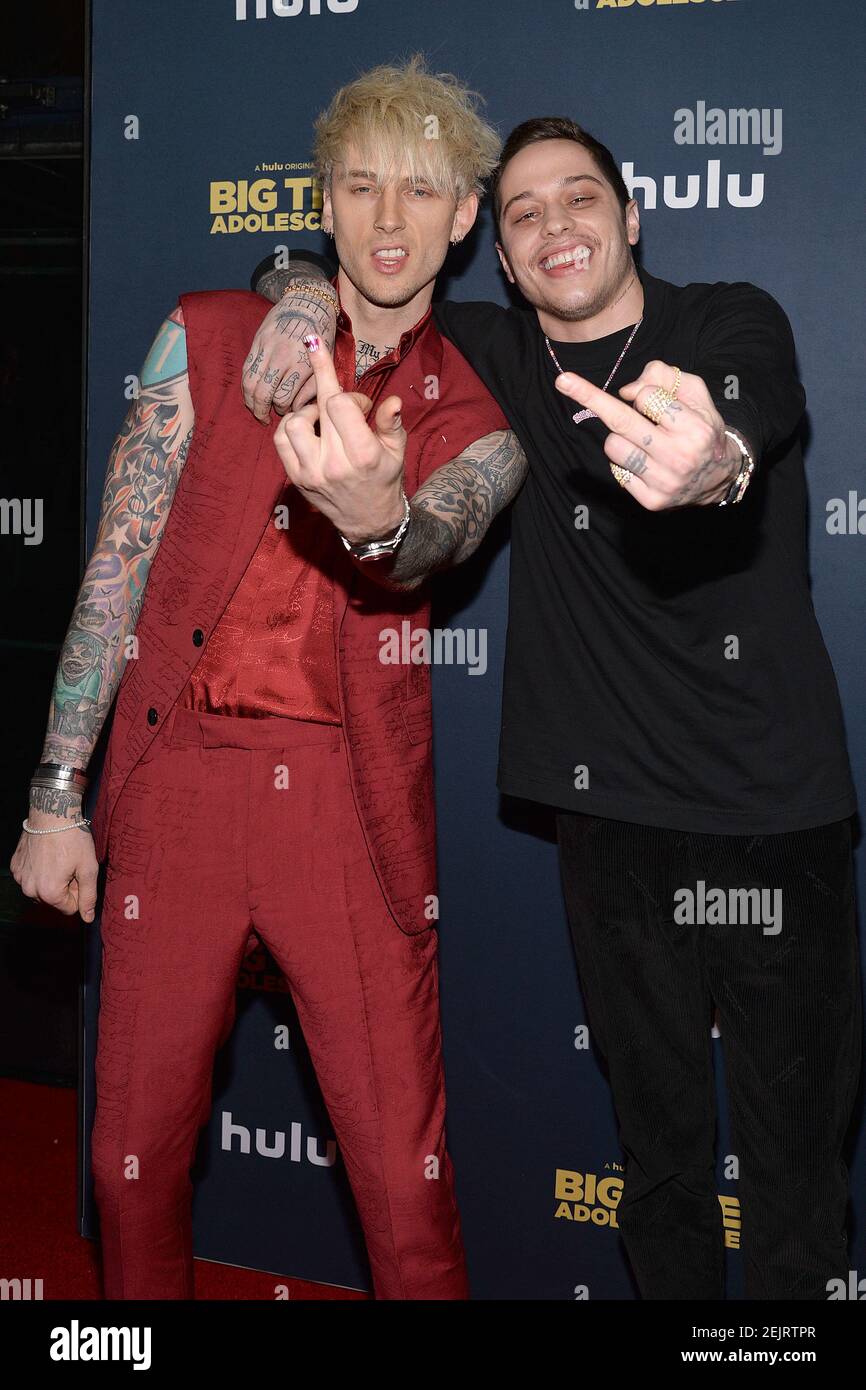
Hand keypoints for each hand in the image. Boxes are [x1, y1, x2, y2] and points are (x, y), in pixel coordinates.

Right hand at [11, 808, 99, 922]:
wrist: (52, 813)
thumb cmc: (72, 839)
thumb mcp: (88, 868)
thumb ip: (88, 897)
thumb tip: (88, 918)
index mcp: (49, 893)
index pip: (70, 908)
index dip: (79, 891)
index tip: (79, 873)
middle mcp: (30, 889)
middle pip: (54, 900)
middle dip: (65, 887)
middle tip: (71, 864)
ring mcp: (20, 878)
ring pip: (41, 889)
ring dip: (52, 879)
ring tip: (59, 859)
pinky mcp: (15, 866)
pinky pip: (30, 877)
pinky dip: (39, 870)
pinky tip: (46, 855)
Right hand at [243, 291, 336, 422]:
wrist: (308, 301)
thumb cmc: (321, 333)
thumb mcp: (325, 361)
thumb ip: (311, 387)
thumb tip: (298, 408)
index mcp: (300, 364)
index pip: (283, 398)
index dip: (282, 410)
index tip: (285, 414)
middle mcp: (281, 357)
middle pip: (263, 393)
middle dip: (262, 411)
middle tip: (265, 420)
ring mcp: (266, 348)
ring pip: (250, 382)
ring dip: (250, 400)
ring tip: (255, 410)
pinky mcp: (257, 342)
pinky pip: (246, 368)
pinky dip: (246, 384)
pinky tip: (250, 393)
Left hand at [273, 337, 407, 542]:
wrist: (367, 521)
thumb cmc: (384, 479)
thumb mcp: (396, 451)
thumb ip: (391, 423)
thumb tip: (393, 401)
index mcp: (362, 455)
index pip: (340, 404)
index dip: (351, 395)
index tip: (362, 405)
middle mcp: (334, 464)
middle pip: (318, 408)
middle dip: (327, 386)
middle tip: (337, 390)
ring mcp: (311, 472)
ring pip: (294, 423)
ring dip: (307, 411)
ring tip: (320, 416)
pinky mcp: (296, 478)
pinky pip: (281, 440)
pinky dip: (290, 426)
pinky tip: (305, 427)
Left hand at [554, 359, 741, 507]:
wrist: (720, 477)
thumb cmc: (702, 428)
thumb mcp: (695, 394)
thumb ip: (663, 378)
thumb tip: (626, 391)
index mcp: (694, 428)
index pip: (647, 397)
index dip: (644, 394)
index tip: (646, 399)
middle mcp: (679, 456)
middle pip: (621, 421)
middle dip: (589, 397)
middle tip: (562, 381)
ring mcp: (664, 482)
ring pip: (613, 446)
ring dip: (620, 436)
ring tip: (643, 440)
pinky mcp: (651, 501)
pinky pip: (617, 470)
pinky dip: (624, 461)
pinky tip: (645, 462)